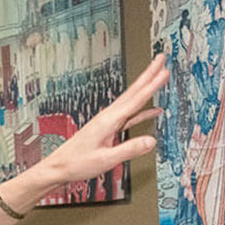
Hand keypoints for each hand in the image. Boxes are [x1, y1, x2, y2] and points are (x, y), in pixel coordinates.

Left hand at [40, 54, 168, 185]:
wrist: (59, 166)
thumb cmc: (77, 163)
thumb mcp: (106, 160)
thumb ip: (129, 150)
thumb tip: (151, 141)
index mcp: (108, 121)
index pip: (136, 100)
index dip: (152, 85)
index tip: (164, 71)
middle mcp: (107, 117)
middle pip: (133, 92)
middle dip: (148, 74)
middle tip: (161, 58)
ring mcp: (107, 121)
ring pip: (131, 100)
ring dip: (145, 87)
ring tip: (158, 76)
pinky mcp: (106, 128)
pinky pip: (129, 115)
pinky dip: (142, 111)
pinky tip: (152, 111)